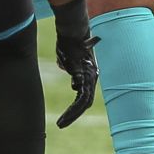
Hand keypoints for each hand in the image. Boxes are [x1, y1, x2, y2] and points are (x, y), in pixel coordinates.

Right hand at [51, 0, 99, 128]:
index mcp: (89, 75)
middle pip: (86, 102)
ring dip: (73, 113)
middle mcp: (92, 76)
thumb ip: (70, 67)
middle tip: (61, 125)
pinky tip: (65, 114)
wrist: (73, 27)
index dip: (76, 109)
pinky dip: (74, 104)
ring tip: (61, 124)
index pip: (84, 97)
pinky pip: (81, 91)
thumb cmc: (70, 41)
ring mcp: (89, 74)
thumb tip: (68, 72)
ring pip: (84, 100)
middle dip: (73, 115)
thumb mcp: (68, 58)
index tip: (65, 119)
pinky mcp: (83, 71)